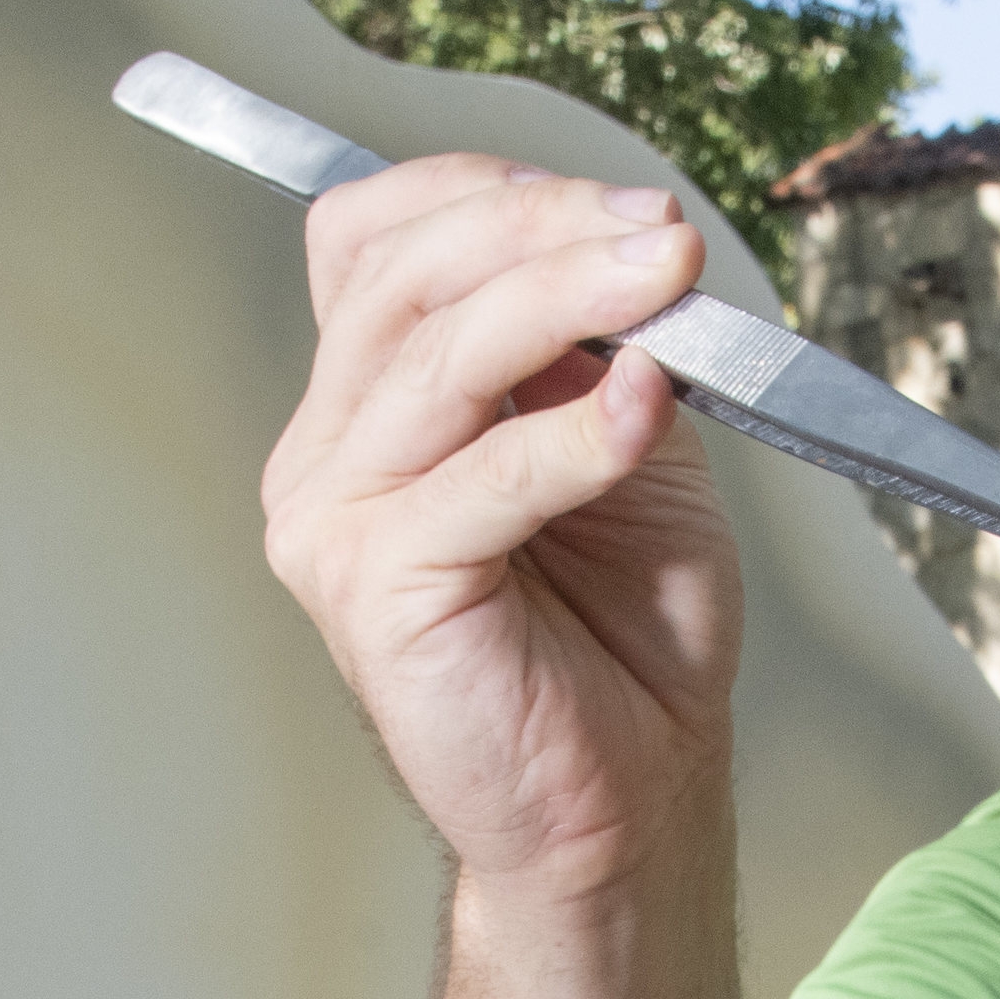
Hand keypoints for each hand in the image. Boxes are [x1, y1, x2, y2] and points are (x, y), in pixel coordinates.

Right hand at [258, 155, 748, 904]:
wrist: (624, 802)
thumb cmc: (622, 635)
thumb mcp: (630, 446)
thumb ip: (599, 348)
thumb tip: (622, 245)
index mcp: (368, 406)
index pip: (374, 239)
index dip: (491, 196)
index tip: (625, 204)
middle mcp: (326, 452)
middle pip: (403, 276)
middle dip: (544, 230)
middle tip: (664, 234)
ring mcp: (336, 520)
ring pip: (437, 355)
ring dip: (567, 297)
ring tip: (673, 279)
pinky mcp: (378, 589)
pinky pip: (482, 477)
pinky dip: (577, 431)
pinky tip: (649, 406)